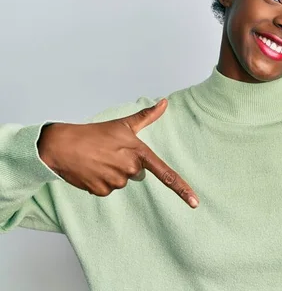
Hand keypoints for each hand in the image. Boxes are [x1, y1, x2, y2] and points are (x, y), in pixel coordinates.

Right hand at [38, 99, 198, 207]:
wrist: (62, 145)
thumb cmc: (95, 133)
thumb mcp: (124, 124)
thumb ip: (147, 116)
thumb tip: (164, 102)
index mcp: (139, 152)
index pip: (166, 174)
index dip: (182, 189)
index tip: (195, 202)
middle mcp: (130, 168)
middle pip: (138, 173)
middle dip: (127, 164)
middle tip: (111, 153)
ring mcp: (116, 181)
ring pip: (123, 182)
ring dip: (113, 173)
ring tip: (99, 160)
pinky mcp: (102, 191)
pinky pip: (108, 190)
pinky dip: (101, 181)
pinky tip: (92, 170)